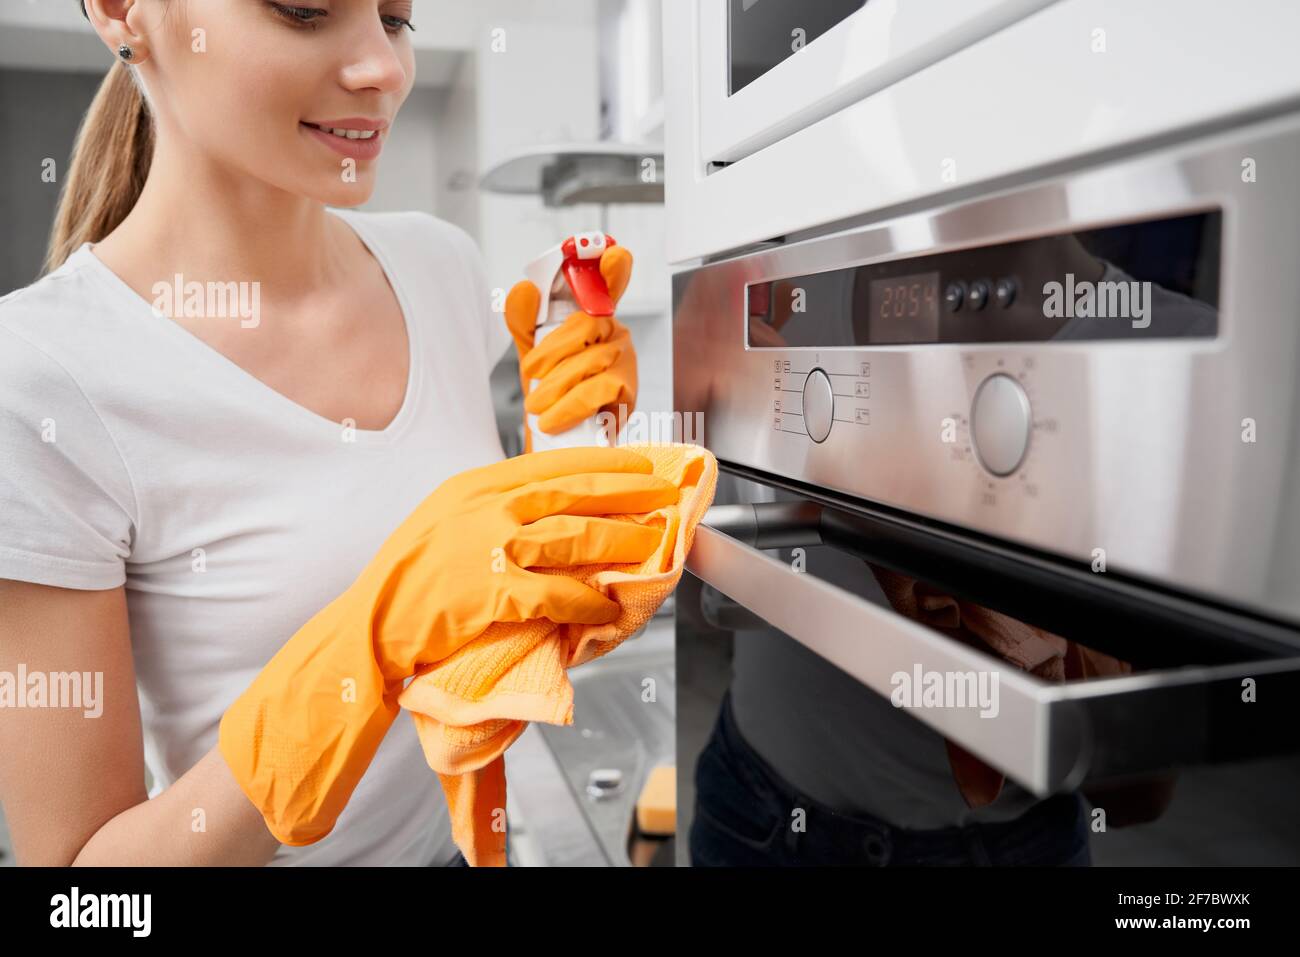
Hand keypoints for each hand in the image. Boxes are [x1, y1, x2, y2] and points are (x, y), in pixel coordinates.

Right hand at [219, 446, 678, 844]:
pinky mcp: (494, 591)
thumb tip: (547, 506)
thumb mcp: (446, 518)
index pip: (552, 464)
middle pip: (573, 493)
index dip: (602, 463)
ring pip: (575, 538)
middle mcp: (486, 507)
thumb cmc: (410, 576)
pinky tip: (608, 607)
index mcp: (476, 485)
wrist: (374, 623)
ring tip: (650, 545)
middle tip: (664, 495)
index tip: (638, 464)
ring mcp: (491, 547)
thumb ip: (492, 506)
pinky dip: (588, 602)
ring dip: (620, 542)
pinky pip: (557, 593)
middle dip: (627, 494)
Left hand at [504, 246, 637, 449]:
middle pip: (585, 325)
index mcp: (593, 316)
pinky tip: (554, 419)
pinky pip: (598, 389)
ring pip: (588, 361)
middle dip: (551, 352)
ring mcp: (625, 361)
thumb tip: (525, 288)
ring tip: (537, 406)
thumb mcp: (531, 352)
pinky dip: (570, 405)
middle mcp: (614, 332)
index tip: (613, 253)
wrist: (554, 440)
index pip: (607, 284)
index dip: (612, 268)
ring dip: (555, 386)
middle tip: (530, 374)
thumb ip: (524, 321)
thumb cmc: (549, 390)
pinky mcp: (628, 391)